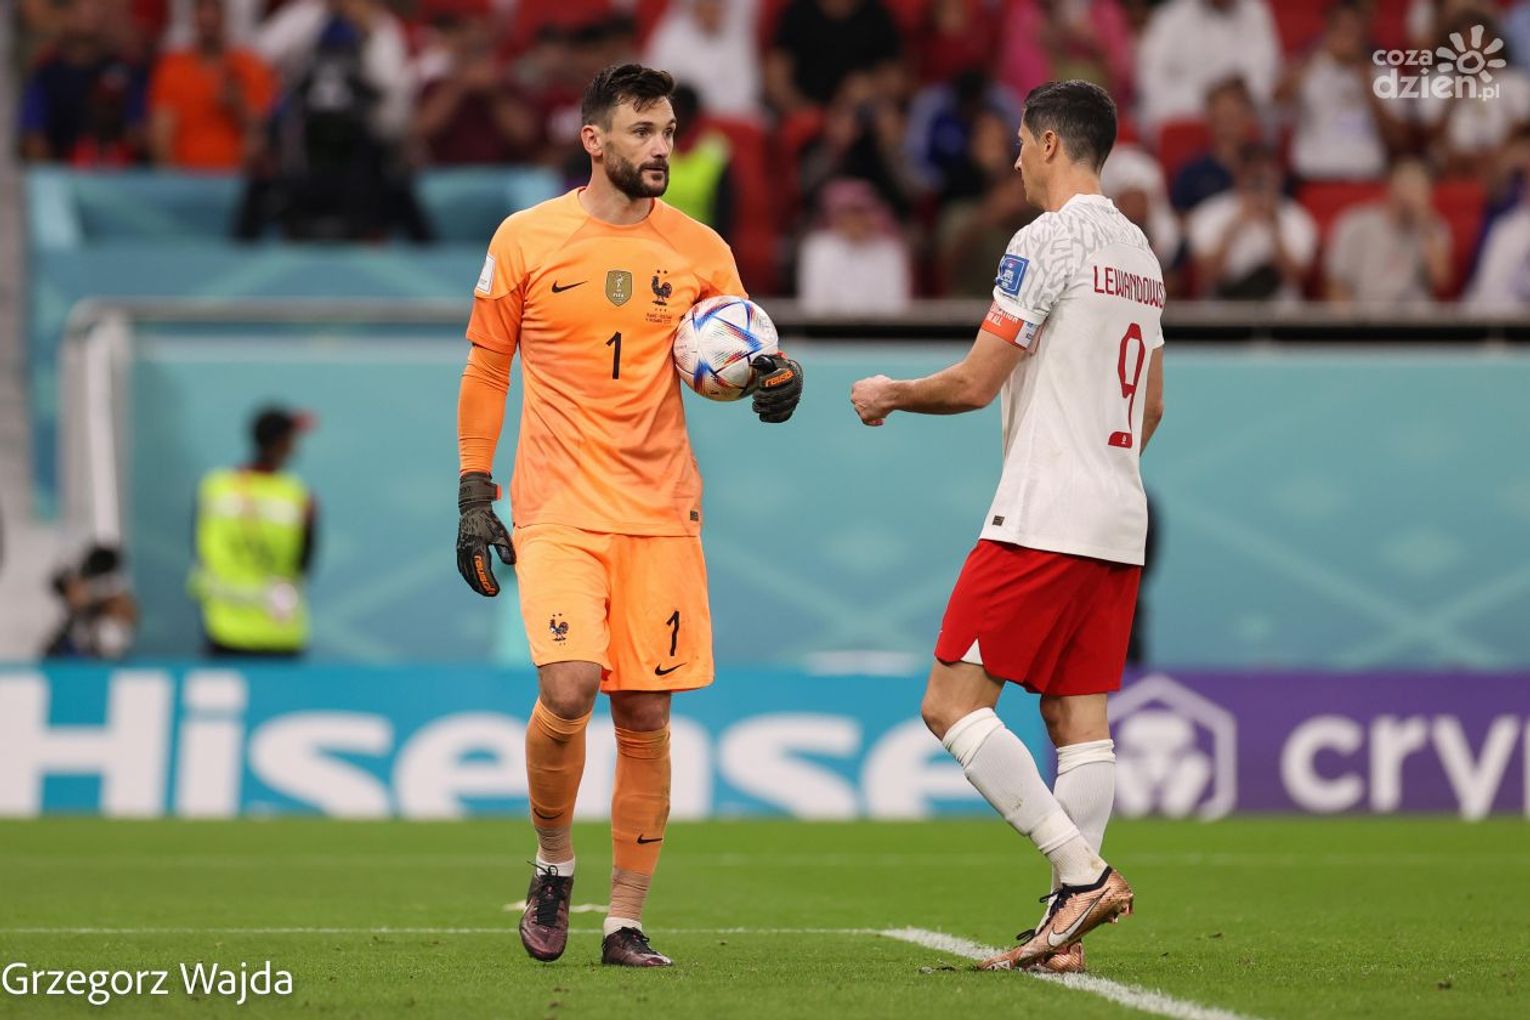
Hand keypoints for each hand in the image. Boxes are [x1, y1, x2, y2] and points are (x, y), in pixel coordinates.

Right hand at [457, 472, 513, 596]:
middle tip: (491, 594)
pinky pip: (462, 567)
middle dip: (481, 586)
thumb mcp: (500, 534)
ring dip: (473, 583)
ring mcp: (461, 550)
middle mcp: (466, 551)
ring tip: (483, 591)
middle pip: (472, 574)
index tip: (496, 591)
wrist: (472, 509)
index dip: (489, 582)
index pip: (483, 570)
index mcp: (477, 547)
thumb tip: (510, 563)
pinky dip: (467, 576)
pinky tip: (473, 581)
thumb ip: (506, 549)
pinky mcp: (459, 549)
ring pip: (465, 572)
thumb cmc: (488, 521)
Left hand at [750, 353, 802, 422]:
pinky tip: (762, 415)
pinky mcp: (791, 409)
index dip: (767, 382)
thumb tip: (754, 365)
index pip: (780, 378)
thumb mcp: (768, 361)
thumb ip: (762, 361)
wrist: (783, 378)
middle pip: (778, 396)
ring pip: (779, 408)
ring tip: (755, 405)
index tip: (760, 383)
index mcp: (791, 371)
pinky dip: (770, 418)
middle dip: (763, 397)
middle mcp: (797, 385)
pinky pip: (782, 417)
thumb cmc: (772, 368)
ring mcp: (795, 399)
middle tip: (755, 396)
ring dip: (764, 408)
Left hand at [850, 374, 895, 425]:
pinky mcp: (863, 415)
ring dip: (871, 415)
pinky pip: (867, 421)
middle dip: (868, 407)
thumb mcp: (879, 380)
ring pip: (863, 413)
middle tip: (878, 409)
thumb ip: (874, 385)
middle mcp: (855, 396)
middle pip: (860, 404)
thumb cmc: (887, 386)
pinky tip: (881, 422)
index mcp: (857, 386)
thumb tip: (877, 385)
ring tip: (883, 416)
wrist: (890, 394)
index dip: (867, 398)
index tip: (875, 400)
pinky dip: (873, 422)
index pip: (859, 394)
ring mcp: (857, 406)